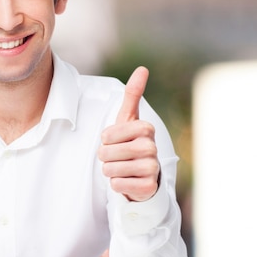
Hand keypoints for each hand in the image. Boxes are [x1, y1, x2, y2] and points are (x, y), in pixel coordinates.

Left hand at [98, 67, 159, 201]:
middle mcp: (152, 148)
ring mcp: (152, 169)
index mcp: (146, 129)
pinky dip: (116, 184)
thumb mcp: (129, 119)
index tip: (115, 140)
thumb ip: (133, 94)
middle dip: (105, 156)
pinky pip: (116, 185)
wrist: (143, 175)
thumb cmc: (131, 143)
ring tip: (122, 168)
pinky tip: (128, 180)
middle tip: (116, 156)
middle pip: (106, 153)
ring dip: (110, 170)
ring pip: (110, 169)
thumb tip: (143, 68)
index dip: (105, 139)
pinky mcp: (148, 187)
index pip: (107, 135)